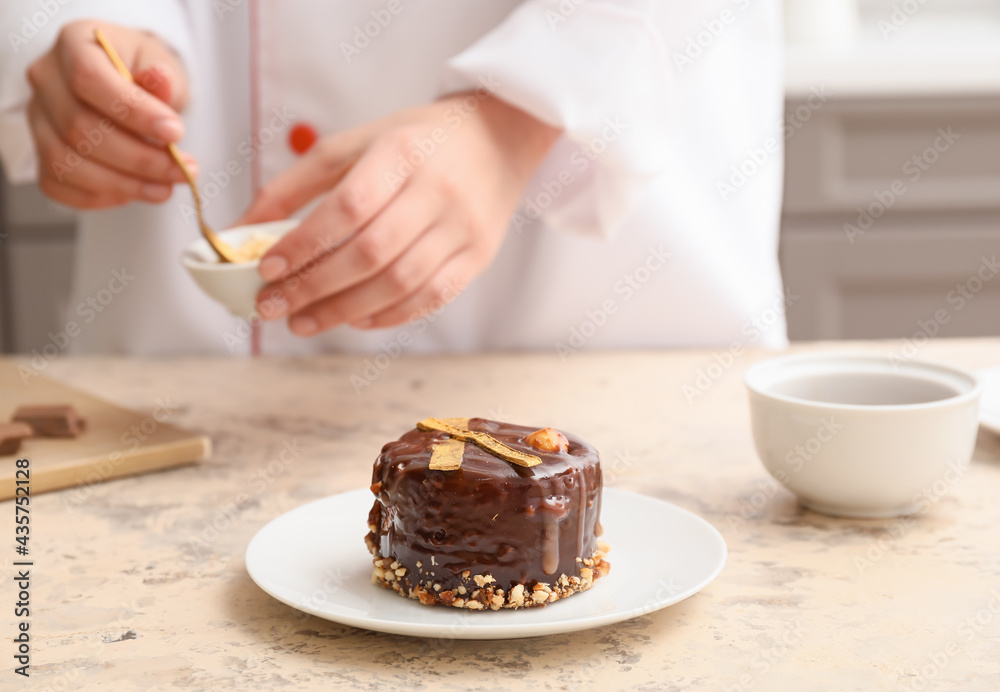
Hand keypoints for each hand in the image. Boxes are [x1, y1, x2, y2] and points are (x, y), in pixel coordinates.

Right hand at [26, 19, 193, 208]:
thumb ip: (162, 80)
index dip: (133, 111)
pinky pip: (60, 185)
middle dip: (139, 158)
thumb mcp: (163, 66)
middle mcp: (46, 81)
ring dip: (123, 184)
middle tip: (183, 170)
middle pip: (79, 128)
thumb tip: (160, 80)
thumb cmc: (144, 72)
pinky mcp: (42, 154)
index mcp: (74, 44)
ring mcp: (39, 120)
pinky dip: (100, 197)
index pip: (89, 78)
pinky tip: (134, 191)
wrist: (128, 86)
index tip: (175, 133)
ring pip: (67, 163)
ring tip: (165, 187)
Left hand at [239, 92, 560, 333]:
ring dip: (344, 310)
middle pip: (371, 252)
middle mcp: (438, 191)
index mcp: (402, 153)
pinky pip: (431, 297)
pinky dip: (388, 316)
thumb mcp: (355, 143)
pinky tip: (354, 319)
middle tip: (272, 307)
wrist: (498, 139)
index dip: (305, 243)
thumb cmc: (417, 141)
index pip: (349, 207)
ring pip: (400, 283)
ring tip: (303, 322)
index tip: (267, 268)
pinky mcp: (479, 256)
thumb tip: (241, 228)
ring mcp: (463, 227)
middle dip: (314, 287)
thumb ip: (297, 182)